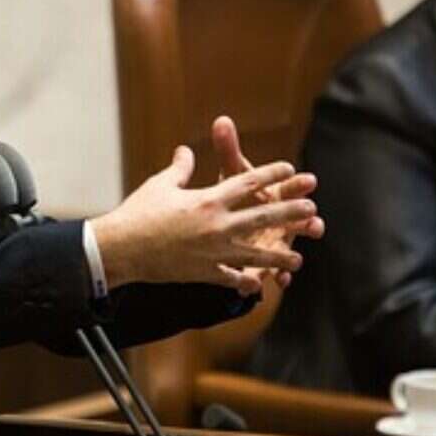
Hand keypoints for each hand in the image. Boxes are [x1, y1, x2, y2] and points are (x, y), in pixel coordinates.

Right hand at [91, 144, 318, 295]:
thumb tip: (186, 151)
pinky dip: (246, 282)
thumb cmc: (138, 213)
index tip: (290, 170)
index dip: (272, 175)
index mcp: (207, 199)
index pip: (248, 182)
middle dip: (291, 213)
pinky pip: (232, 278)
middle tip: (312, 209)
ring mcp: (214, 252)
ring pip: (257, 254)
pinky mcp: (205, 273)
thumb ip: (180, 168)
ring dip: (279, 256)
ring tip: (297, 258)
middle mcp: (217, 225)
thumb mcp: (161, 185)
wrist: (122, 248)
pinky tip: (258, 285)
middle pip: (263, 217)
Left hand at [211, 115, 324, 288]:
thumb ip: (228, 150)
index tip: (306, 179)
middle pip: (292, 217)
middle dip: (303, 218)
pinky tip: (281, 280)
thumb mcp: (231, 174)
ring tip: (297, 258)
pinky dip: (279, 276)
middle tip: (313, 218)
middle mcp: (280, 218)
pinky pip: (275, 271)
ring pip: (287, 247)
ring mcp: (276, 241)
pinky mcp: (267, 262)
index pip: (287, 186)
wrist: (226, 226)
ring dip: (293, 251)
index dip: (295, 183)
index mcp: (273, 195)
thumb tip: (221, 120)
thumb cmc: (235, 197)